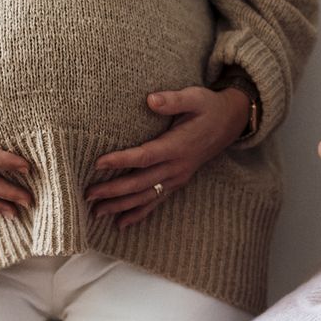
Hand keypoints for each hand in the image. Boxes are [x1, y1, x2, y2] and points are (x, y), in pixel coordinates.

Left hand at [86, 85, 249, 229]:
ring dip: (121, 206)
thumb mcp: (195, 97)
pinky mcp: (178, 181)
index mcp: (178, 145)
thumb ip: (173, 100)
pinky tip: (121, 223)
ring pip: (146, 196)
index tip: (98, 163)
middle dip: (114, 191)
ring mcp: (178, 177)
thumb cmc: (209, 107)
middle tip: (88, 195)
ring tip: (96, 213)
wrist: (231, 122)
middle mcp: (177, 166)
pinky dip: (139, 213)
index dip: (122, 160)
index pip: (145, 156)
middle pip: (141, 183)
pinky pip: (156, 200)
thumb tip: (150, 100)